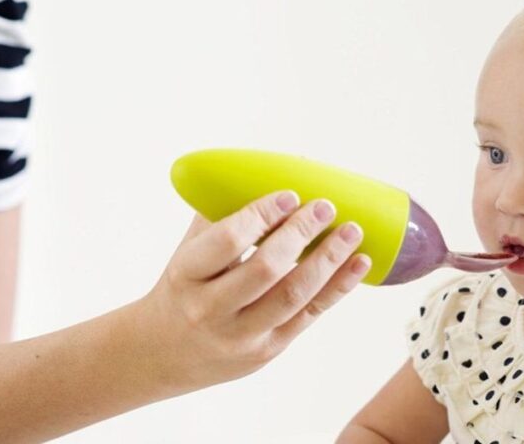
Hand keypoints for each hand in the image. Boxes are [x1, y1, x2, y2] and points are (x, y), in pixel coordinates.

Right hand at [137, 190, 369, 394]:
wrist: (165, 353)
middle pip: (264, 269)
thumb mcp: (188, 251)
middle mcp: (211, 309)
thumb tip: (268, 170)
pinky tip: (358, 263)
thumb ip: (221, 215)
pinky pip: (309, 316)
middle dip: (300, 234)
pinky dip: (338, 287)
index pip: (227, 241)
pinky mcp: (268, 350)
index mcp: (186, 275)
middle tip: (325, 206)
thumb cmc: (184, 288)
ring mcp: (241, 335)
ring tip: (352, 231)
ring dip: (328, 260)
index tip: (289, 194)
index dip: (261, 215)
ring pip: (293, 296)